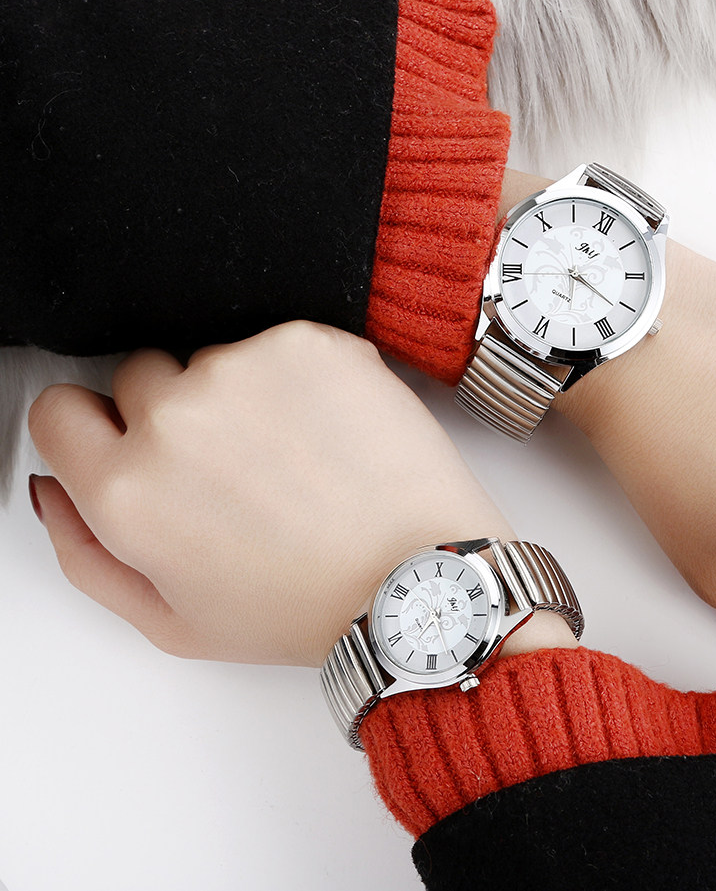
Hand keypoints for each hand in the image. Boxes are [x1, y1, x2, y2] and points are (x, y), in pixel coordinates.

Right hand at [27, 321, 576, 665]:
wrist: (415, 574)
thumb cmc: (308, 607)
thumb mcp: (173, 619)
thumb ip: (88, 552)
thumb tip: (54, 488)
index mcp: (127, 491)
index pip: (59, 411)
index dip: (97, 428)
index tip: (132, 439)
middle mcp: (175, 419)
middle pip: (139, 376)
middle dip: (175, 412)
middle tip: (241, 466)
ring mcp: (244, 370)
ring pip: (215, 358)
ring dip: (245, 394)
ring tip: (299, 455)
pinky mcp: (306, 342)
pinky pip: (278, 343)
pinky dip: (300, 376)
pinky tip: (331, 429)